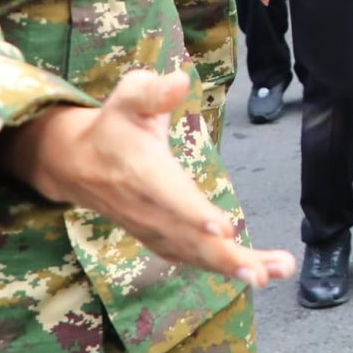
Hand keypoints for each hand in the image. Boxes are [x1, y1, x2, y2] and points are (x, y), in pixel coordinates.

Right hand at [0, 71, 295, 287]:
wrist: (76, 163)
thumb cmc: (114, 125)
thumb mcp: (128, 97)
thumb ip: (153, 91)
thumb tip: (179, 80)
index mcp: (143, 173)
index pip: (169, 197)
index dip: (194, 214)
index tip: (224, 229)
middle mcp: (149, 209)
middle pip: (189, 239)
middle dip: (226, 258)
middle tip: (264, 273)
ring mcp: (154, 229)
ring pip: (196, 254)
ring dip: (235, 267)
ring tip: (276, 272)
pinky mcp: (161, 239)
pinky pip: (193, 258)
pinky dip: (224, 268)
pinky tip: (260, 272)